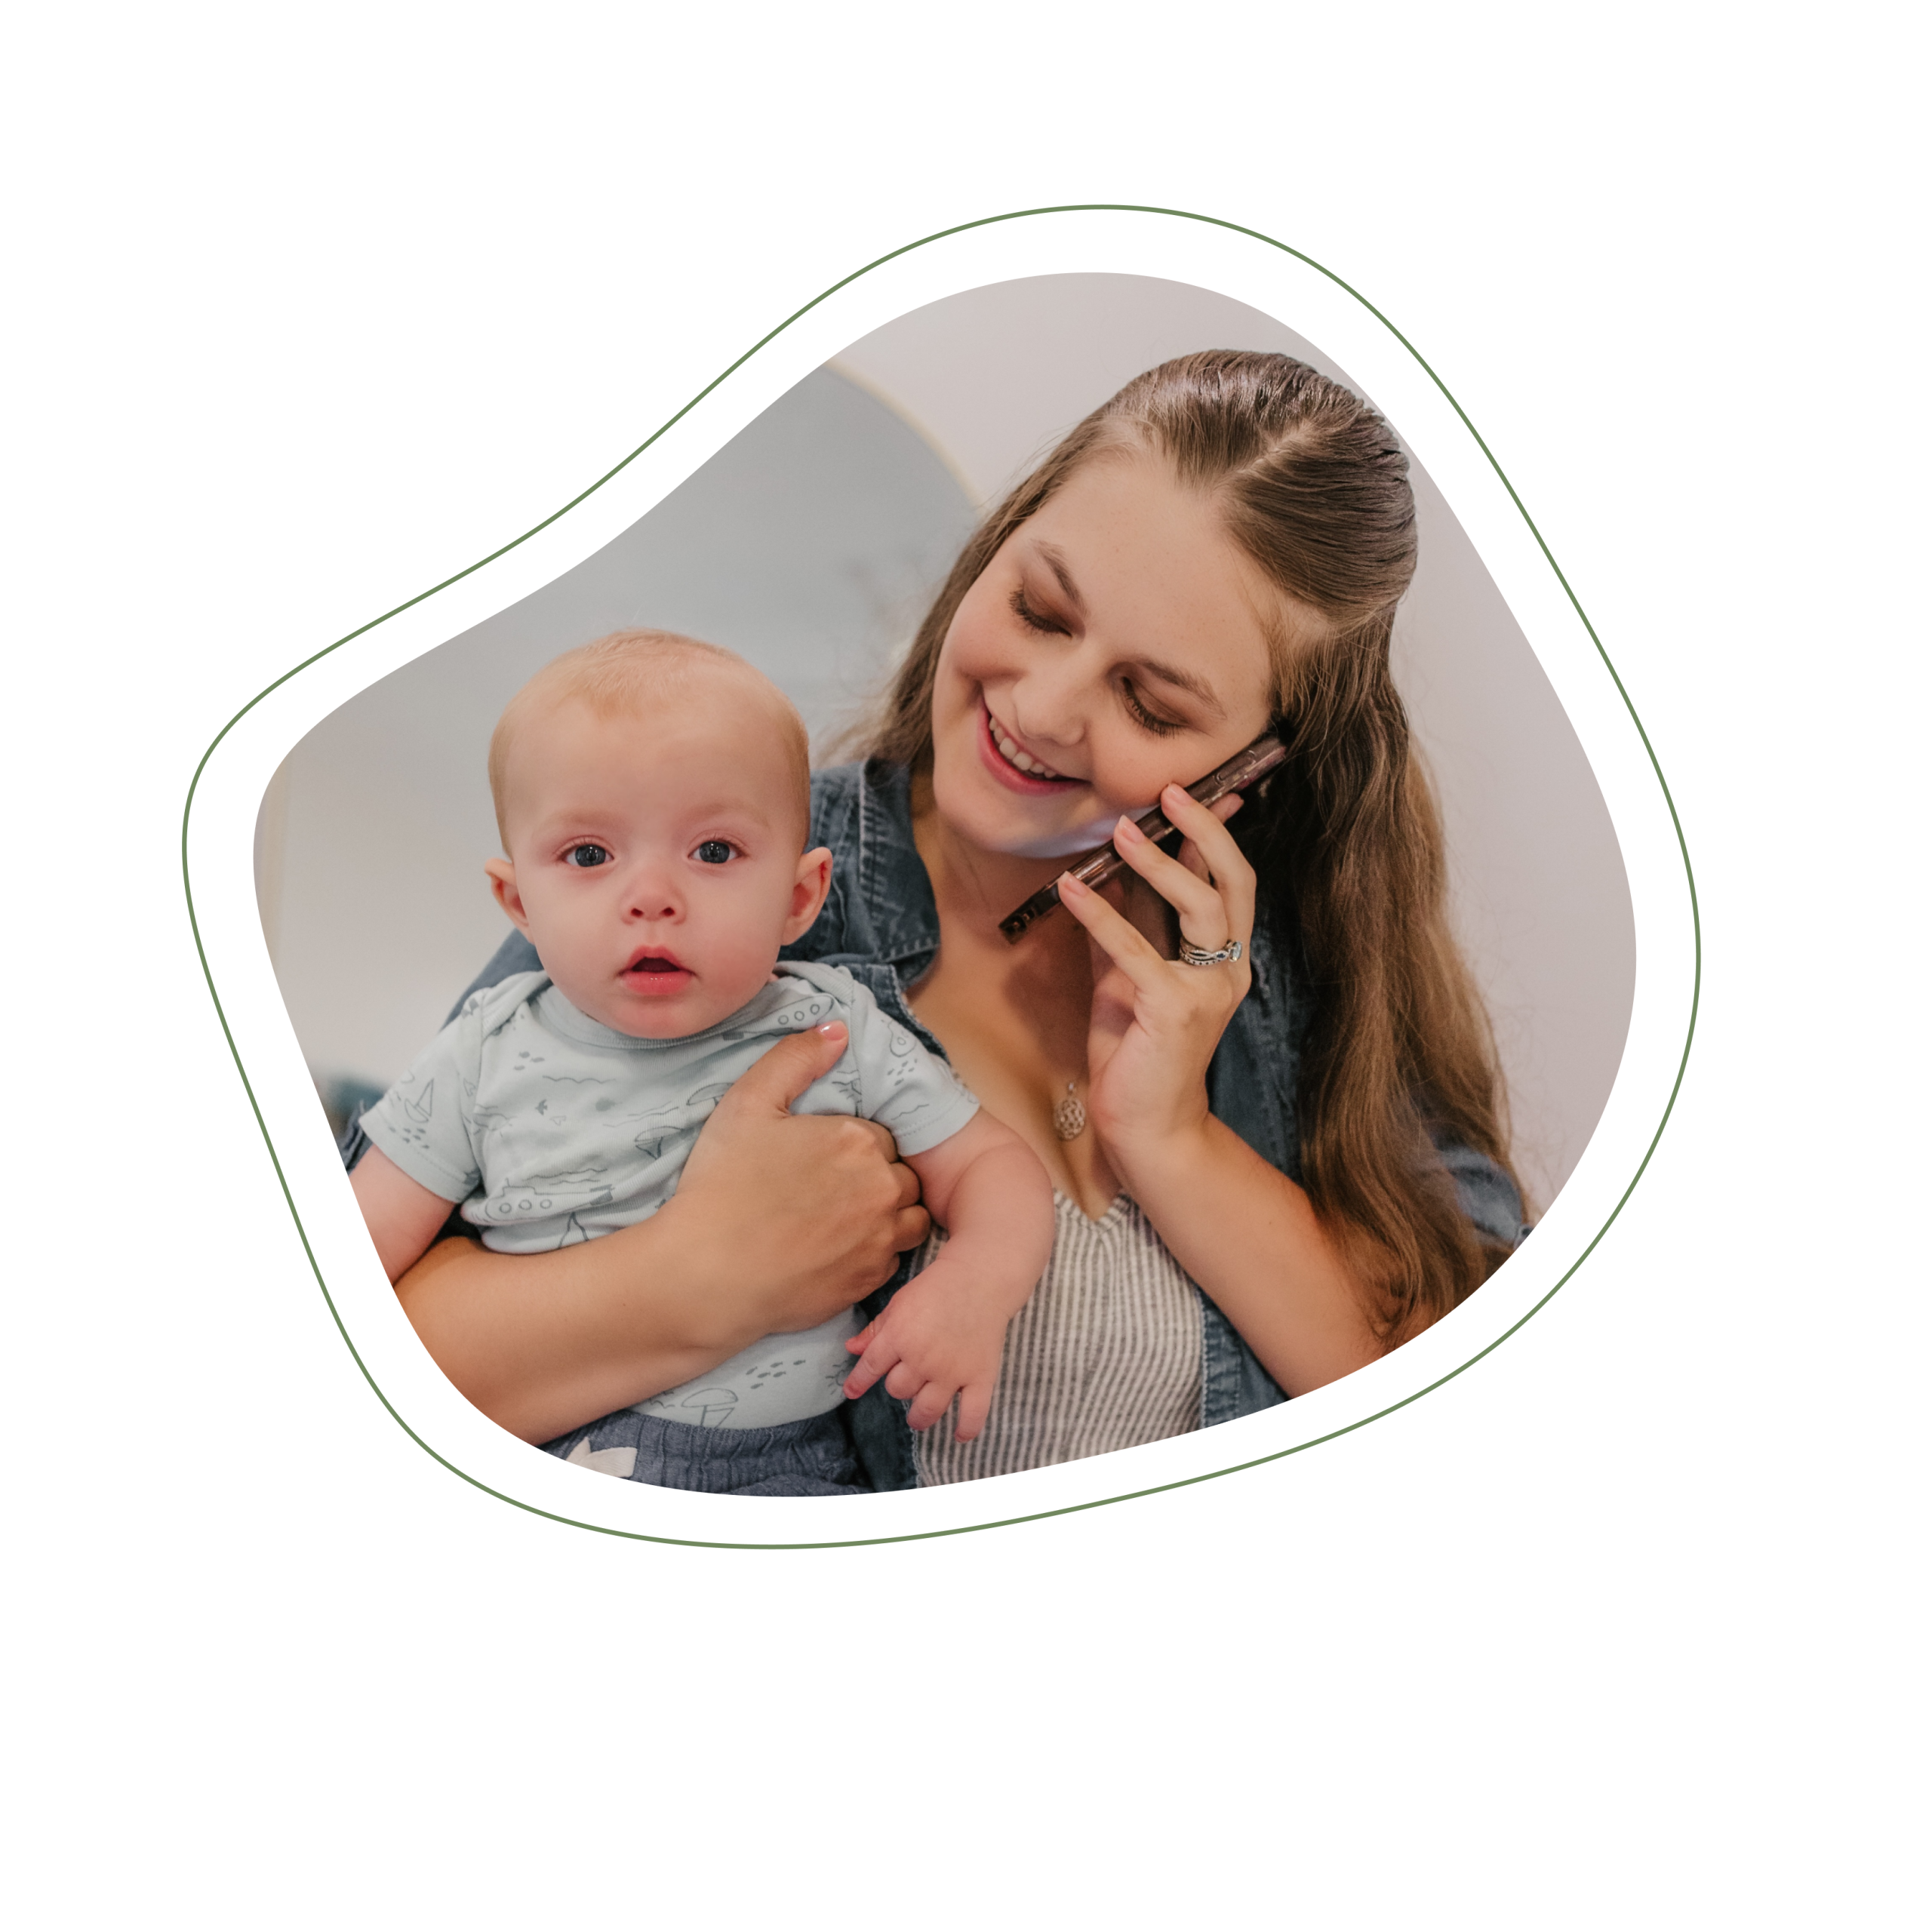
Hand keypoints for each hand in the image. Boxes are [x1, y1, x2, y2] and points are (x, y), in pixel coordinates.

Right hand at [672, 1022, 932, 1335]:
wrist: (706, 1273)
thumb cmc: (722, 1185)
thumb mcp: (747, 1103)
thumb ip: (795, 1058)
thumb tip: (837, 1029)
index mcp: (859, 1140)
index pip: (881, 1137)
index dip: (852, 1147)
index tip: (820, 1161)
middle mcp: (882, 1187)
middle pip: (901, 1176)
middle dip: (875, 1179)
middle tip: (828, 1192)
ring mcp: (881, 1238)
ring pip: (909, 1218)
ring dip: (887, 1215)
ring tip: (842, 1221)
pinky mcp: (871, 1280)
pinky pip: (892, 1259)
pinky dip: (873, 1253)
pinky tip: (835, 1252)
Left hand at [841, 1252, 1008, 1440]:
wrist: (980, 1277)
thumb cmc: (937, 1286)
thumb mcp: (900, 1302)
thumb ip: (876, 1328)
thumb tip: (851, 1348)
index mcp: (899, 1336)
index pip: (870, 1368)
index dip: (858, 1382)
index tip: (851, 1392)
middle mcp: (922, 1358)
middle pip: (898, 1390)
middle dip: (898, 1386)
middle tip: (907, 1378)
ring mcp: (952, 1371)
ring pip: (926, 1409)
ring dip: (919, 1417)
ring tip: (918, 1417)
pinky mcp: (980, 1376)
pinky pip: (973, 1413)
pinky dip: (966, 1428)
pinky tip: (959, 1434)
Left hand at [1056, 785, 1252, 1164]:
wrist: (1145, 1128)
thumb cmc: (1135, 1057)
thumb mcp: (1124, 982)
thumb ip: (1123, 932)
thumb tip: (1100, 879)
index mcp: (1223, 959)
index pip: (1230, 882)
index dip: (1216, 833)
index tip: (1195, 790)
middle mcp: (1227, 968)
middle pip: (1234, 882)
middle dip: (1206, 829)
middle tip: (1170, 791)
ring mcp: (1207, 989)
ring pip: (1201, 906)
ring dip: (1161, 863)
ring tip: (1122, 831)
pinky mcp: (1173, 1010)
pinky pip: (1135, 949)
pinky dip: (1100, 914)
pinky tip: (1070, 889)